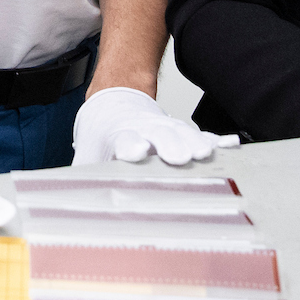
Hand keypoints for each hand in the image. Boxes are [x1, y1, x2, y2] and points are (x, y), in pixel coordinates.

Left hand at [72, 85, 238, 165]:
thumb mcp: (88, 154)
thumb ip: (82, 176)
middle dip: (170, 145)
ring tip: (205, 154)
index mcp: (120, 136)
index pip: (124, 140)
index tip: (136, 151)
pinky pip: (201, 137)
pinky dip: (216, 142)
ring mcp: (166, 128)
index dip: (130, 145)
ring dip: (194, 143)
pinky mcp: (181, 131)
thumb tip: (70, 198)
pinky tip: (229, 147)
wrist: (116, 101)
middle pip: (159, 136)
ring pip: (182, 134)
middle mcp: (145, 130)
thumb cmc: (103, 136)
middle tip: (178, 157)